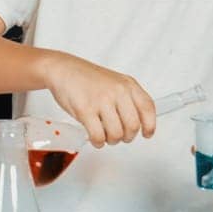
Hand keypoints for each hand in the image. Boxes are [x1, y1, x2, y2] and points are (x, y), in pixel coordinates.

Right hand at [42, 52, 156, 146]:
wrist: (62, 69)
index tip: (147, 134)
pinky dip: (98, 142)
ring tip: (104, 136)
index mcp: (127, 84)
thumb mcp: (114, 81)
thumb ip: (127, 98)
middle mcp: (117, 91)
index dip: (149, 125)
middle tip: (119, 137)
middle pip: (133, 126)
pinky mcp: (85, 110)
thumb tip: (137, 122)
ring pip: (116, 134)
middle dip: (127, 137)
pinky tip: (95, 139)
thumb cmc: (85, 77)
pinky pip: (98, 136)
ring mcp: (101, 100)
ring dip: (111, 140)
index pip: (147, 108)